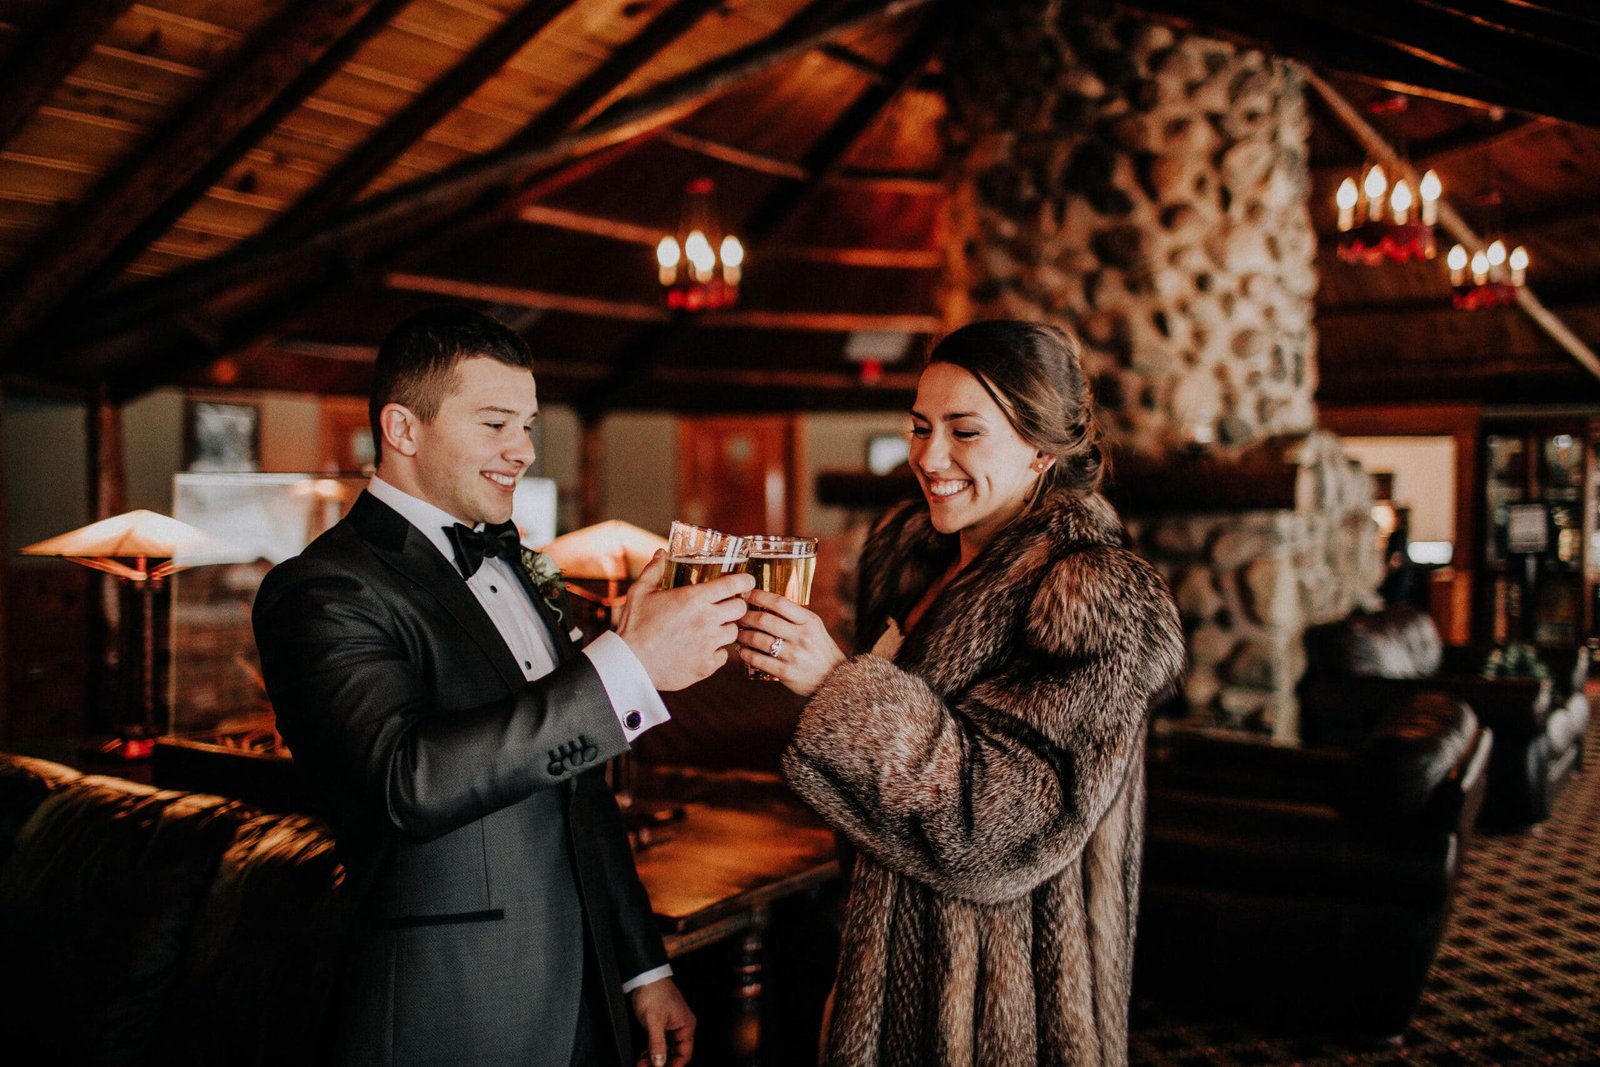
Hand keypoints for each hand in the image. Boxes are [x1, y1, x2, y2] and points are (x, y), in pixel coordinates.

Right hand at [616, 551, 754, 690]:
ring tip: (712, 628)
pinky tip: (702, 649)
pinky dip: (716, 652)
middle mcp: (706, 620)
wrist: (629, 663)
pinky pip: (723, 656)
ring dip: (725, 628)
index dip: (745, 581)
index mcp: (694, 598)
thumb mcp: (640, 592)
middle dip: (737, 605)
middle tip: (727, 606)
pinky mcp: (706, 666)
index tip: (747, 581)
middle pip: (741, 608)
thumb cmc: (634, 626)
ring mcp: (708, 644)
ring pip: (733, 632)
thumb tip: (662, 553)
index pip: (734, 584)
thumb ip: (654, 570)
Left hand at [629, 977, 694, 1066]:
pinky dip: (652, 1051)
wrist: (643, 976)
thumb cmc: (653, 992)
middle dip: (662, 1064)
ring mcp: (671, 1026)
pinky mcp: (661, 1024)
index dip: (674, 1066)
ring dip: (655, 1059)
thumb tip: (660, 1063)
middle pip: (675, 1053)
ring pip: (666, 1050)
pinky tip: (643, 1056)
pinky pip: (660, 1043)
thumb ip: (657, 1044)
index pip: (684, 1054)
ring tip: (642, 1064)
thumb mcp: (654, 1021)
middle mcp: (681, 1027)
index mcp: (686, 1025)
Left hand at [736, 588, 846, 696]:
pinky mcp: (786, 672)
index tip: (745, 594)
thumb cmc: (820, 649)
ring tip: (737, 633)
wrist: (834, 678)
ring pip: (758, 640)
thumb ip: (794, 616)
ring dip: (743, 635)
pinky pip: (758, 660)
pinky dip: (746, 654)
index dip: (759, 596)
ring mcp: (793, 655)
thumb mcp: (814, 627)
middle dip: (745, 616)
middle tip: (736, 615)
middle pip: (765, 620)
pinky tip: (742, 650)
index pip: (780, 603)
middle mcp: (802, 636)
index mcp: (809, 621)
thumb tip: (765, 603)